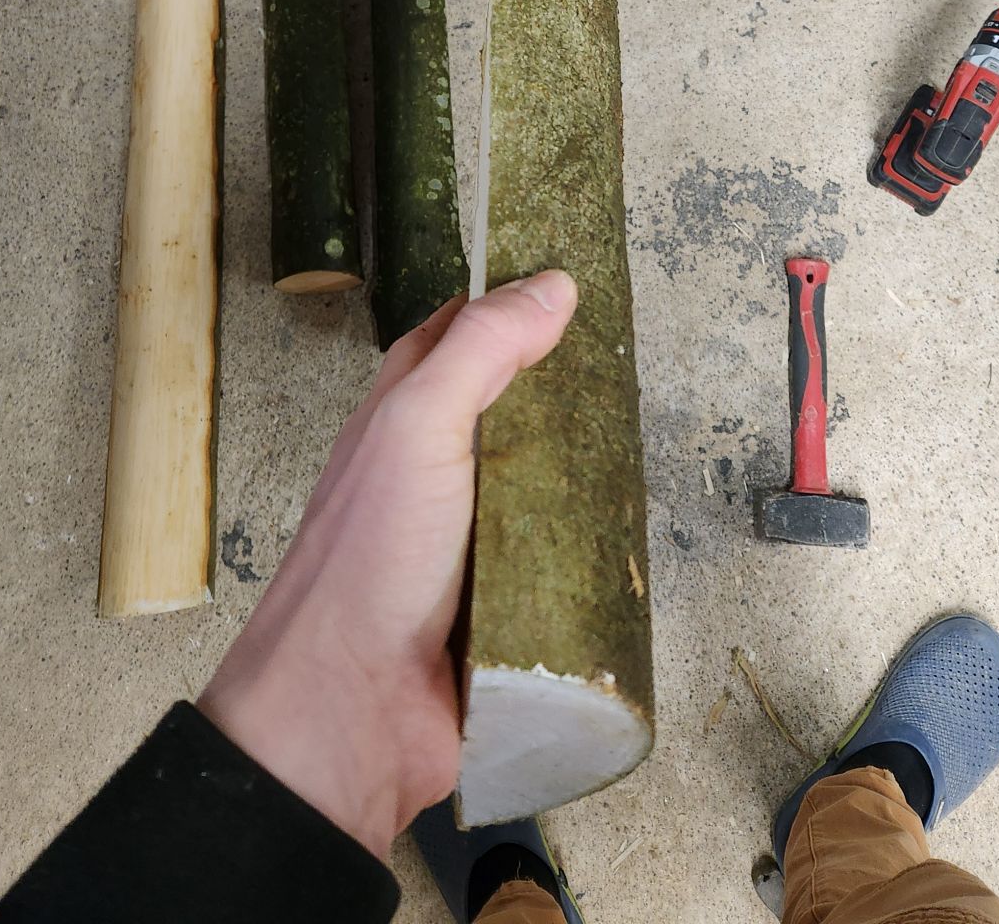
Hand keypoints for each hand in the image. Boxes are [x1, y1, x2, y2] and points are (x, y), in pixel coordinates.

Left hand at [198, 270, 577, 859]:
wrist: (350, 719)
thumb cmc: (366, 564)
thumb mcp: (417, 425)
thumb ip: (480, 351)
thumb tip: (549, 283)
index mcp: (402, 418)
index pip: (461, 335)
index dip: (511, 303)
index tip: (575, 280)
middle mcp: (436, 473)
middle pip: (515, 409)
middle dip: (568, 390)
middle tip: (633, 364)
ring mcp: (472, 541)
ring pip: (547, 485)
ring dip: (588, 474)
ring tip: (648, 442)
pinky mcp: (509, 605)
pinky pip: (564, 563)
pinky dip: (594, 551)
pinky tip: (635, 535)